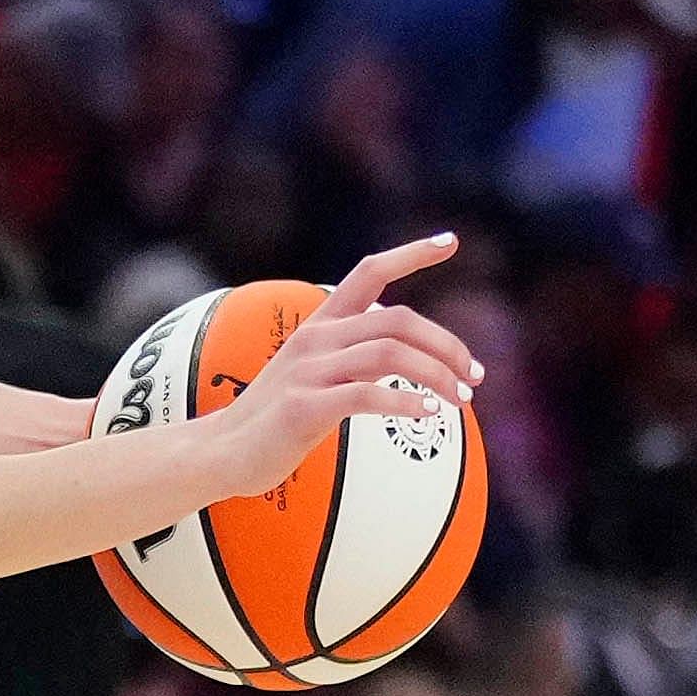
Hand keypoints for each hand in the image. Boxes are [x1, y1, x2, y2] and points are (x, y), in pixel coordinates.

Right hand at [201, 234, 481, 495]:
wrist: (221, 453)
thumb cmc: (276, 419)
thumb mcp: (315, 375)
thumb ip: (356, 359)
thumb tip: (410, 359)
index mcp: (321, 325)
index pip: (369, 272)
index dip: (411, 254)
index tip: (449, 242)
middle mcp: (316, 339)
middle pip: (398, 320)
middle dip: (447, 344)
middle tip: (475, 376)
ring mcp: (308, 371)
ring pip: (389, 353)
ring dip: (437, 374)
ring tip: (460, 399)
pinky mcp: (304, 407)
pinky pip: (366, 395)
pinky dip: (404, 403)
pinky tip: (426, 414)